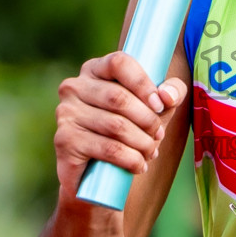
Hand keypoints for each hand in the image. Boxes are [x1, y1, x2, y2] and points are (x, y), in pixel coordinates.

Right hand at [54, 52, 189, 197]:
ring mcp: (66, 113)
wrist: (97, 174)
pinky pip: (107, 148)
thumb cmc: (129, 130)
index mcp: (95, 70)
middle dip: (147, 120)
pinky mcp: (64, 140)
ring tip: (151, 152)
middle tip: (159, 135)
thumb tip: (167, 97)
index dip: (143, 83)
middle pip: (119, 97)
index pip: (119, 62)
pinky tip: (138, 165)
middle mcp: (75, 87)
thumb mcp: (154, 108)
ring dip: (142, 142)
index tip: (160, 105)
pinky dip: (130, 159)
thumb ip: (171, 93)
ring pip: (115, 125)